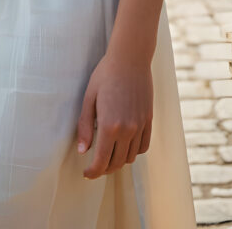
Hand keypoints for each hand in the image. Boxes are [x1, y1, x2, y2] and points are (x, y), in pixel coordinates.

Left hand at [77, 52, 152, 178]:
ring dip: (119, 161)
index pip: (101, 162)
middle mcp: (127, 130)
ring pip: (131, 157)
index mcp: (110, 126)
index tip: (86, 173)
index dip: (93, 172)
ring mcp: (140, 125)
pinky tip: (125, 146)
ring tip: (109, 155)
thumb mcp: (89, 98)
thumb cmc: (106, 75)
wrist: (130, 58)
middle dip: (104, 169)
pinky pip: (144, 146)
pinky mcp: (149, 120)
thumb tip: (83, 151)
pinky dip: (134, 151)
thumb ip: (85, 126)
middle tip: (95, 166)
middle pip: (117, 163)